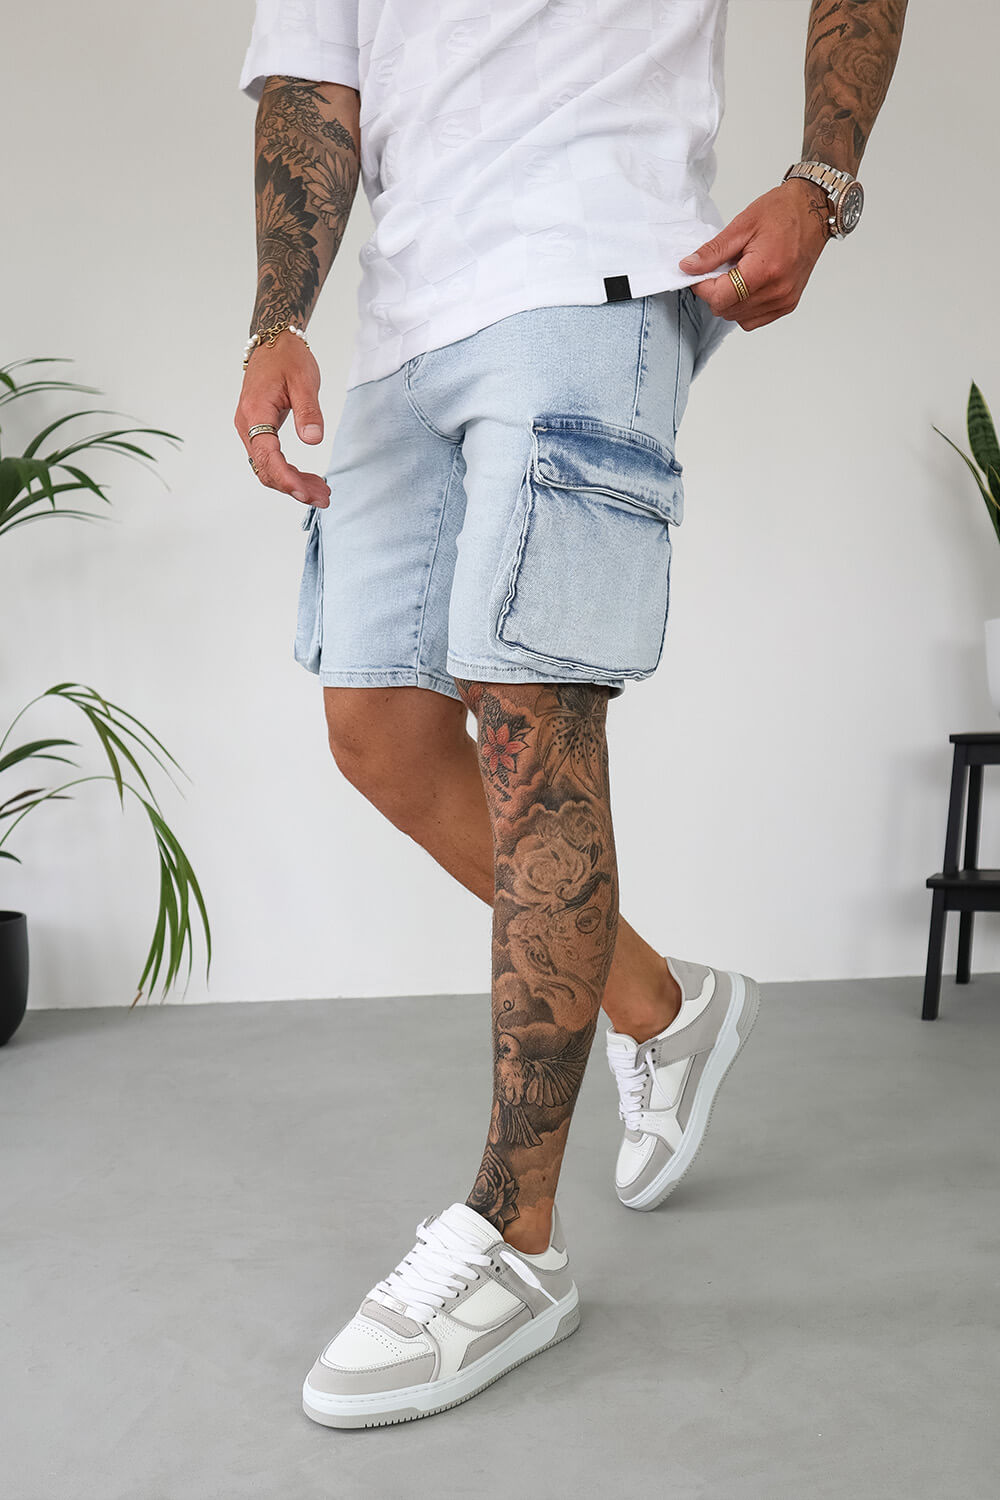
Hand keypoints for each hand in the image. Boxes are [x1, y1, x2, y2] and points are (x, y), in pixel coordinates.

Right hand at [234, 333, 330, 507]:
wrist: (273, 343)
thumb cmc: (287, 358)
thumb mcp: (304, 380)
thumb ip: (309, 411)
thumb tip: (313, 441)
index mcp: (255, 412)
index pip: (267, 454)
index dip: (285, 477)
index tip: (304, 492)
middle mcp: (246, 424)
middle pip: (265, 468)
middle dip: (293, 487)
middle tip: (323, 499)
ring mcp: (249, 429)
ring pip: (267, 468)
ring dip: (292, 483)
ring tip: (321, 493)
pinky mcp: (258, 431)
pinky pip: (270, 459)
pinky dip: (288, 473)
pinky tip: (308, 480)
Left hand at [678, 179, 831, 331]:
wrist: (813, 210)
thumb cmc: (782, 212)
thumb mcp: (742, 225)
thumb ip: (713, 252)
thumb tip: (688, 267)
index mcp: (765, 271)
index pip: (720, 298)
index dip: (702, 287)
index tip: (699, 273)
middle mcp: (778, 291)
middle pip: (727, 310)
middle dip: (715, 292)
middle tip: (721, 268)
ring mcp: (784, 300)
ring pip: (738, 318)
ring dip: (729, 300)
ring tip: (737, 273)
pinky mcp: (788, 304)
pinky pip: (753, 320)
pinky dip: (743, 307)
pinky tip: (747, 286)